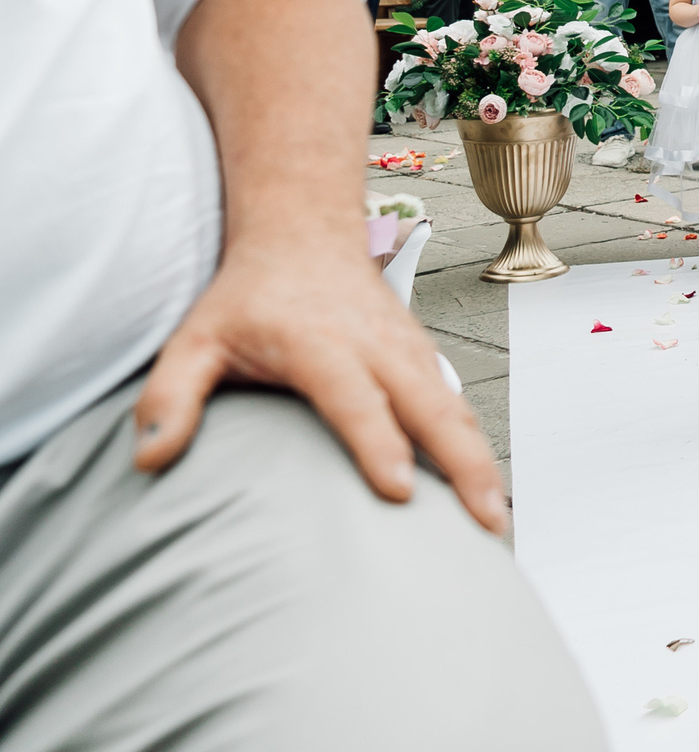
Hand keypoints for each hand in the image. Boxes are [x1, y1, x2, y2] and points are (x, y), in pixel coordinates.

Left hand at [133, 235, 507, 532]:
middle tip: (485, 520)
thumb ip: (169, 395)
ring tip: (496, 517)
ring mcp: (407, 348)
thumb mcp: (194, 338)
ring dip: (480, 460)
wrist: (303, 232)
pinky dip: (474, 442)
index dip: (379, 444)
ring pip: (454, 407)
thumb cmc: (248, 295)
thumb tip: (149, 461)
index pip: (356, 399)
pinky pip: (455, 401)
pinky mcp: (421, 354)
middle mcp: (376, 345)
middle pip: (432, 407)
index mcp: (322, 343)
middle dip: (463, 464)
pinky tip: (484, 484)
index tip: (399, 491)